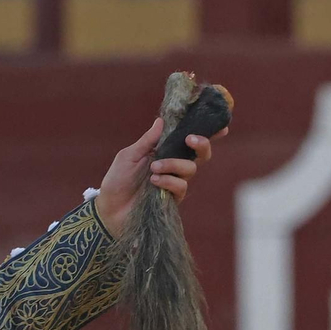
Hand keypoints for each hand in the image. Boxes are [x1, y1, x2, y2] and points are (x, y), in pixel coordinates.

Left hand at [94, 118, 226, 238]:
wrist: (110, 209)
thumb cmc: (117, 181)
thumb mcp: (129, 156)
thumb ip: (147, 141)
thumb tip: (161, 120)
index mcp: (164, 151)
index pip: (187, 141)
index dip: (206, 133)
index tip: (221, 127)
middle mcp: (173, 166)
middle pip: (200, 154)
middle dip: (202, 144)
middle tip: (190, 139)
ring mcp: (174, 183)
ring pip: (190, 169)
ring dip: (174, 165)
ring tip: (154, 168)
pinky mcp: (172, 199)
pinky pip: (181, 186)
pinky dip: (169, 181)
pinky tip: (154, 182)